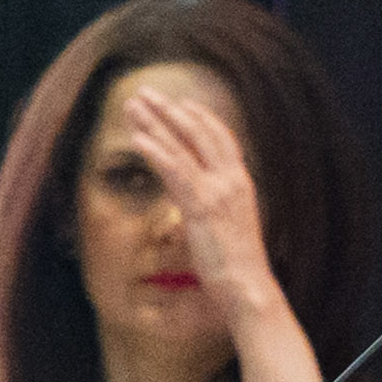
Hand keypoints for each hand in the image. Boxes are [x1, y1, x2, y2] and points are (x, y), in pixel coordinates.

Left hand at [117, 84, 294, 345]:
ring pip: (181, 146)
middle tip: (146, 93)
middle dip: (169, 110)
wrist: (249, 287)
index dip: (200, 118)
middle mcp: (232, 180)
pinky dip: (155, 151)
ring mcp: (218, 191)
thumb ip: (217, 210)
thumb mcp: (231, 229)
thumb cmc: (239, 269)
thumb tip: (200, 206)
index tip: (180, 103)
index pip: (221, 139)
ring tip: (133, 105)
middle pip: (198, 133)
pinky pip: (174, 171)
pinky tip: (138, 137)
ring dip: (154, 122)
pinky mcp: (201, 205)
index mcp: (242, 184)